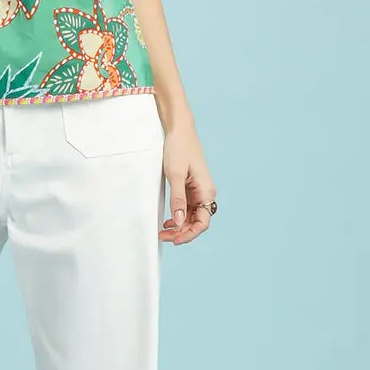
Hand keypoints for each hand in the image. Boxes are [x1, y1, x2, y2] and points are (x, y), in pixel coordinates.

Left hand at [159, 121, 215, 244]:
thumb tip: (179, 221)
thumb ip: (178, 199)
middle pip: (197, 222)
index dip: (189, 234)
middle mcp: (206, 193)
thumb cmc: (179, 148)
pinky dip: (178, 216)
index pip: (203, 222)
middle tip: (163, 236)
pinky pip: (187, 208)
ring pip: (192, 216)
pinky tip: (168, 220)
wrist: (179, 130)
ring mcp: (199, 190)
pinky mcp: (191, 187)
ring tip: (163, 231)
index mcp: (206, 191)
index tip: (174, 239)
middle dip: (182, 232)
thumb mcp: (175, 175)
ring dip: (179, 226)